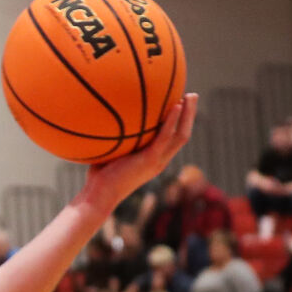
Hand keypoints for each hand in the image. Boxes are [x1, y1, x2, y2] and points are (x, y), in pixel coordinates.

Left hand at [81, 95, 200, 211]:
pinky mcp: (150, 160)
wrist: (99, 196)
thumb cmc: (99, 177)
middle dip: (190, 114)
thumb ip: (115, 138)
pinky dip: (172, 121)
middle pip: (183, 134)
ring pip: (181, 135)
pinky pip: (165, 137)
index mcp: (154, 159)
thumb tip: (105, 117)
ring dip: (188, 115)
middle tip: (192, 95)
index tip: (180, 103)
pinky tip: (176, 105)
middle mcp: (160, 160)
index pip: (173, 139)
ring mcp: (157, 161)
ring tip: (191, 95)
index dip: (180, 122)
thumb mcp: (111, 153)